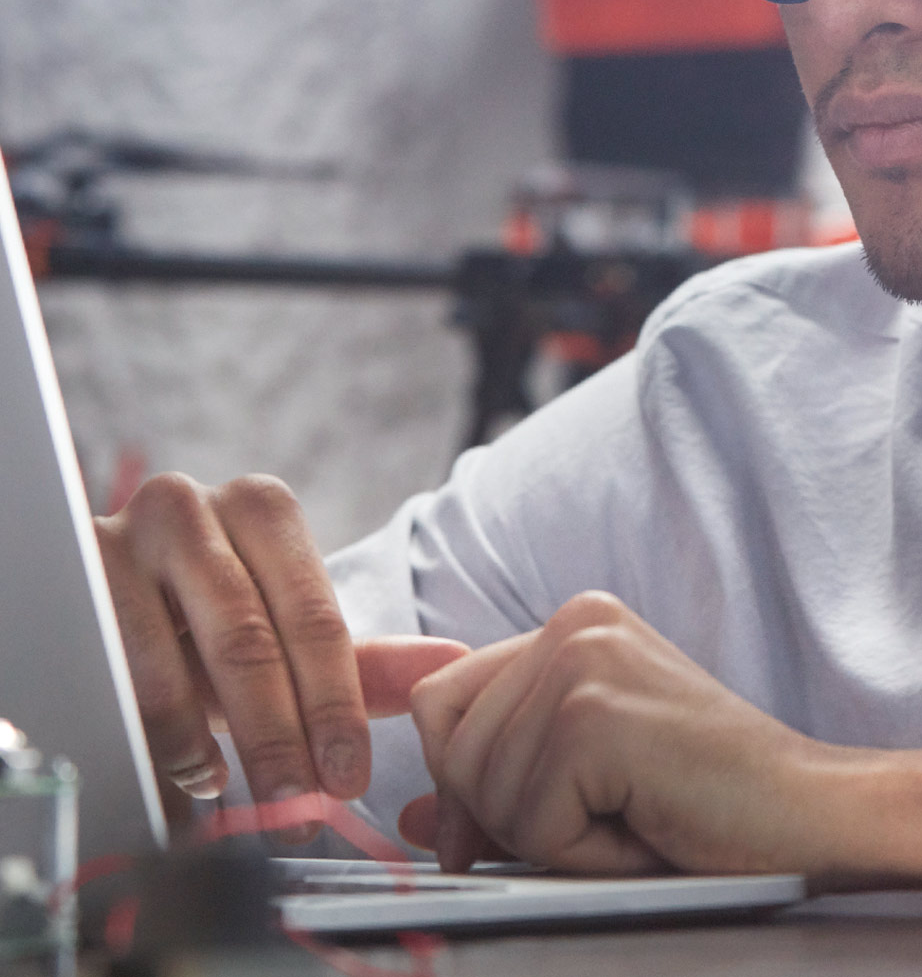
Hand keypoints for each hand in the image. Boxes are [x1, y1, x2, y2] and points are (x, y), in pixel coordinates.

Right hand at [97, 472, 466, 821]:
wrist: (116, 598)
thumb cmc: (211, 620)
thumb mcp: (285, 636)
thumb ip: (365, 658)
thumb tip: (456, 663)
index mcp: (263, 508)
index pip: (313, 617)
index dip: (334, 705)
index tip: (348, 776)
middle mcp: (193, 506)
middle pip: (247, 641)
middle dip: (278, 737)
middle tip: (300, 807)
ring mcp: (125, 538)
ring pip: (174, 667)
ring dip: (210, 748)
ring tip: (233, 793)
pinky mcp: (73, 581)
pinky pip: (114, 684)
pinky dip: (157, 745)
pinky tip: (186, 775)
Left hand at [401, 592, 837, 877]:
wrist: (809, 814)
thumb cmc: (708, 805)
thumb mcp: (586, 782)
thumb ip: (499, 783)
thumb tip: (412, 815)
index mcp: (573, 624)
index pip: (444, 698)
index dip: (465, 780)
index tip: (521, 823)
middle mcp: (573, 623)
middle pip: (451, 745)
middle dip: (507, 816)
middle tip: (604, 819)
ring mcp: (583, 660)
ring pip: (482, 788)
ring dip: (550, 838)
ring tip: (630, 817)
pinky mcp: (595, 714)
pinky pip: (527, 820)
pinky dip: (579, 853)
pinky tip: (643, 827)